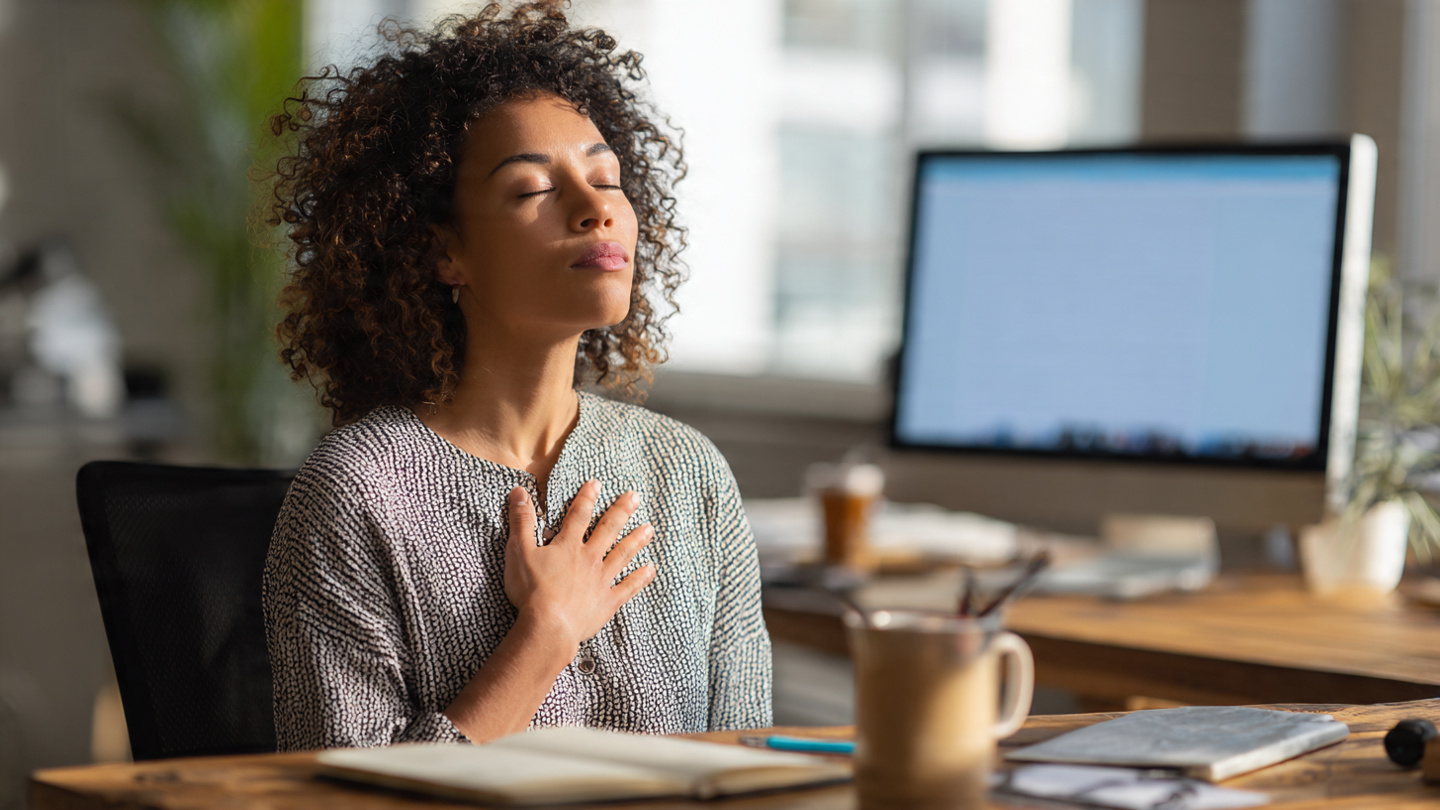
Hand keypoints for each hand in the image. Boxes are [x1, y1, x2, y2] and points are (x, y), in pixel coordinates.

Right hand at [503, 480, 656, 649]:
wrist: (548, 626)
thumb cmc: (531, 590)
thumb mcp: (519, 552)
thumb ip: (521, 522)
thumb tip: (519, 492)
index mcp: (568, 546)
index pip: (578, 516)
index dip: (587, 498)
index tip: (597, 483)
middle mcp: (589, 559)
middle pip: (608, 530)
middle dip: (621, 512)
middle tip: (636, 497)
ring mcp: (601, 581)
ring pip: (622, 555)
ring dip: (636, 540)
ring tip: (649, 528)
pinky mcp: (607, 602)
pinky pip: (627, 588)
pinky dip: (640, 578)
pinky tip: (651, 569)